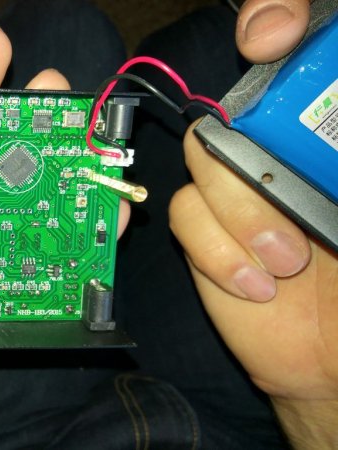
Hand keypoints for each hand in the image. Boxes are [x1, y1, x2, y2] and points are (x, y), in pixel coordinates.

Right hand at [171, 0, 337, 446]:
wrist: (335, 362)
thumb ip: (335, 154)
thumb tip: (306, 106)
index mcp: (319, 138)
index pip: (293, 54)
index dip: (270, 21)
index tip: (269, 36)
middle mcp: (275, 154)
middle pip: (230, 109)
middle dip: (256, 164)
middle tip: (300, 216)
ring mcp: (233, 191)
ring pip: (200, 161)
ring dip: (242, 216)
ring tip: (287, 264)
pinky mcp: (202, 233)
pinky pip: (184, 215)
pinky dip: (218, 251)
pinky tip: (257, 285)